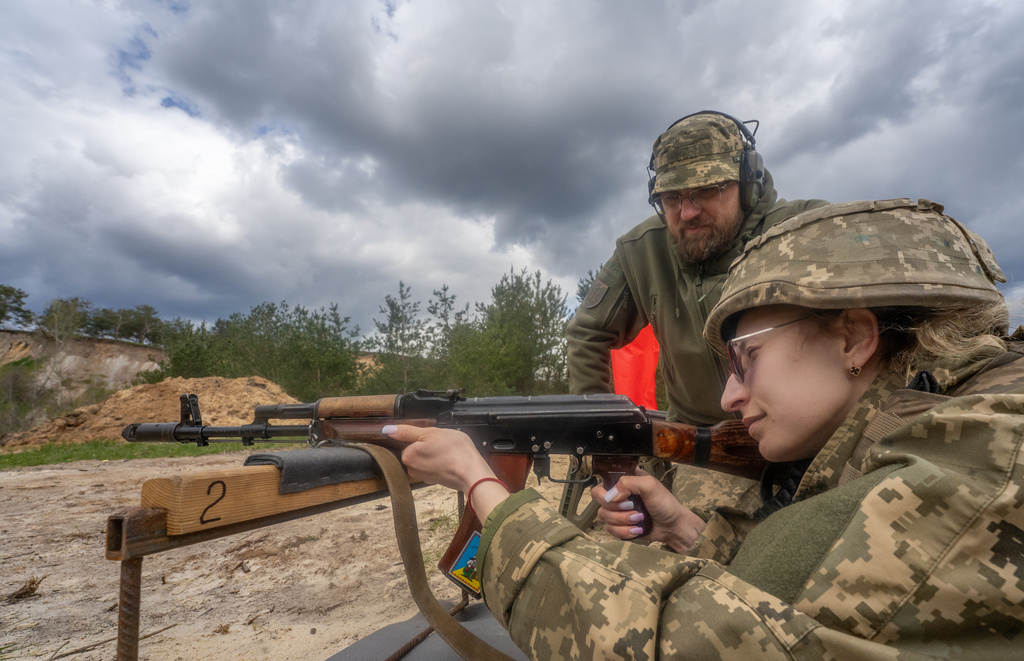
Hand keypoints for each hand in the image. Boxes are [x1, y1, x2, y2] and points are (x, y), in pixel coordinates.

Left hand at [383, 425, 490, 490]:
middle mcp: (412, 469)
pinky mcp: (435, 480)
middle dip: (427, 445)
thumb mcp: (431, 432)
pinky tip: (451, 459)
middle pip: (416, 451)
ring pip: (426, 459)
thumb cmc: (454, 450)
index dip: (422, 436)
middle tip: (442, 442)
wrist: (472, 472)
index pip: (408, 441)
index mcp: (408, 456)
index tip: (434, 437)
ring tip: (448, 451)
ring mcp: (424, 476)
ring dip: (434, 454)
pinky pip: (434, 466)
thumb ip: (408, 431)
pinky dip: (441, 462)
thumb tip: (388, 429)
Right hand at [591, 469, 705, 552]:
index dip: (606, 493)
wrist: (673, 527)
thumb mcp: (650, 486)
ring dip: (622, 521)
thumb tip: (610, 496)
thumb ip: (629, 483)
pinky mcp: (620, 526)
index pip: (601, 483)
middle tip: (633, 508)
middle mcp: (619, 495)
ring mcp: (618, 511)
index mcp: (624, 481)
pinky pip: (611, 530)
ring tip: (639, 519)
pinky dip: (624, 531)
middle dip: (616, 509)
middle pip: (599, 501)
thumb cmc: (665, 503)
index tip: (622, 498)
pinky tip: (637, 529)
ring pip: (604, 517)